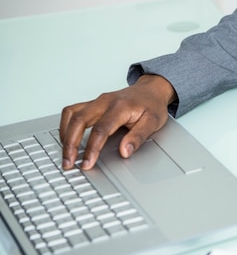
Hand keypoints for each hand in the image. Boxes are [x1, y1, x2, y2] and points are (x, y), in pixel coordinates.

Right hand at [60, 74, 175, 169]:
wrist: (151, 91)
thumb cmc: (152, 105)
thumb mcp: (153, 123)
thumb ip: (138, 138)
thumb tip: (124, 152)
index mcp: (120, 107)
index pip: (101, 129)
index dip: (92, 148)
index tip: (87, 163)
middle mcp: (104, 102)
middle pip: (79, 121)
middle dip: (70, 144)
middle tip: (69, 163)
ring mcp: (96, 101)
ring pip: (71, 114)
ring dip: (65, 134)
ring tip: (66, 154)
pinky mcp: (92, 104)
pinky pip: (72, 112)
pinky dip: (66, 125)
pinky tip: (68, 139)